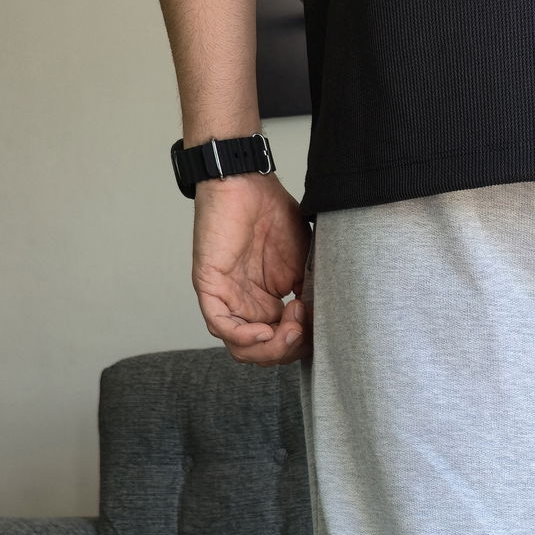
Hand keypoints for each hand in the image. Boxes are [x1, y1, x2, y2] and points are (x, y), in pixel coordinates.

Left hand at [191, 173, 312, 364]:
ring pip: (242, 349)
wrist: (247, 181)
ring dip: (270, 348)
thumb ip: (312, 294)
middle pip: (263, 353)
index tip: (315, 318)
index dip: (302, 342)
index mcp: (268, 303)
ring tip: (289, 328)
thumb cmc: (274, 213)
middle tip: (302, 325)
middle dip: (288, 349)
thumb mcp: (305, 264)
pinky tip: (266, 331)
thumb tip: (325, 324)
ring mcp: (227, 299)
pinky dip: (245, 338)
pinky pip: (222, 327)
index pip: (283, 343)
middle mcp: (247, 306)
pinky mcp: (210, 287)